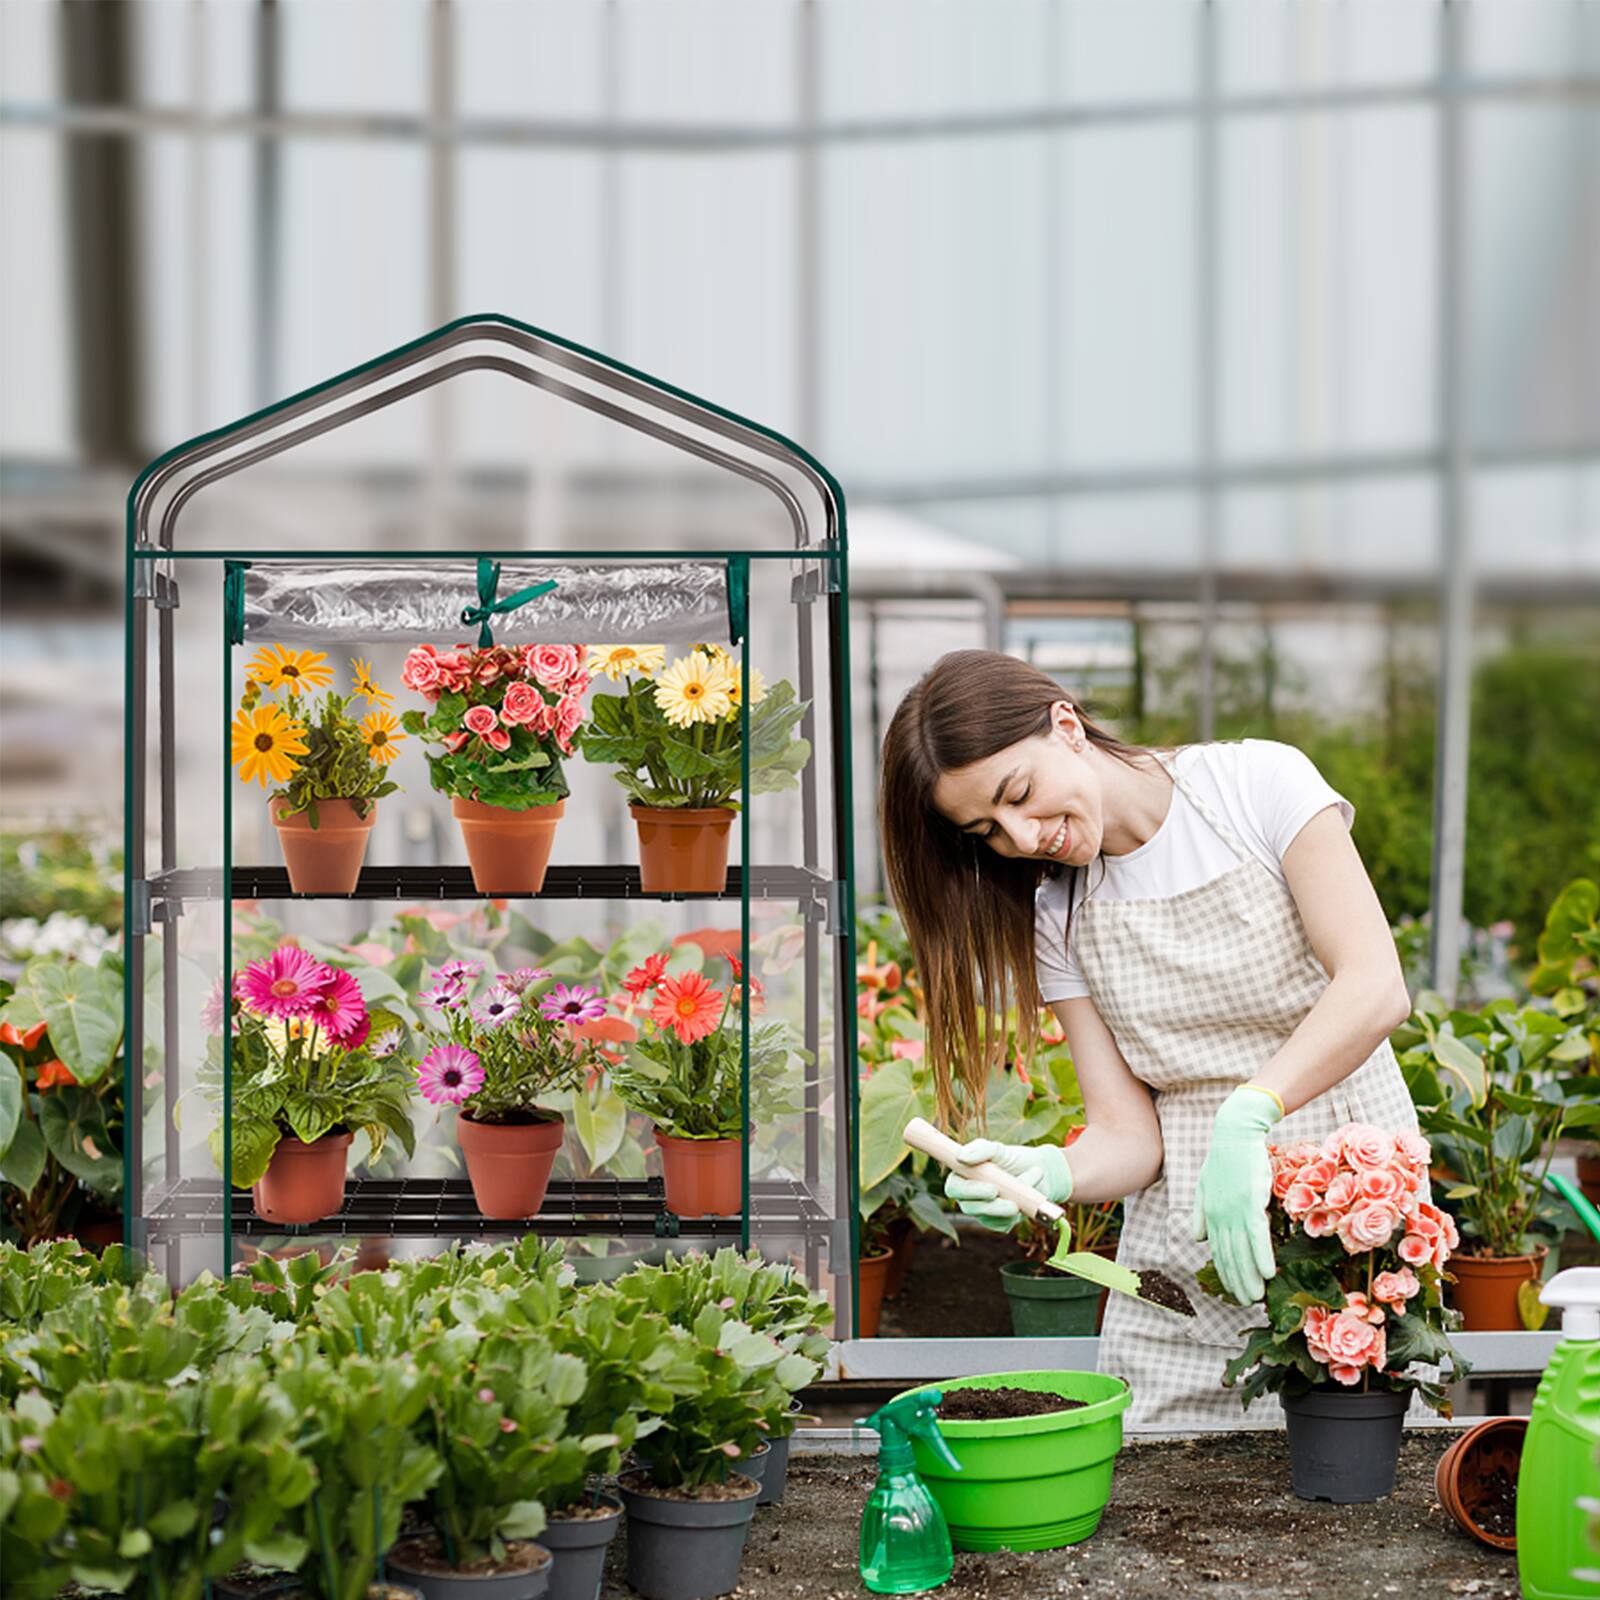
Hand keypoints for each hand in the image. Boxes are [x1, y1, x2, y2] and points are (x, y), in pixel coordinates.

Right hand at [942, 1139, 1073, 1231]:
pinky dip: (1017, 1212)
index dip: (967, 1191)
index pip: (953, 1188)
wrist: (1038, 1170)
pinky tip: (1026, 1199)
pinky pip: (1003, 1224)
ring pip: (988, 1218)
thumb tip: (961, 1157)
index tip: (991, 1188)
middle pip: (969, 1207)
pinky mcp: (999, 1223)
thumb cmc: (1013, 1158)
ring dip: (1009, 1204)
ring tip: (1027, 1187)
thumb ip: (980, 1149)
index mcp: (963, 1177)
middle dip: (990, 1205)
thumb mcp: (998, 1149)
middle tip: (1010, 1200)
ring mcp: (984, 1212)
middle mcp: (969, 1197)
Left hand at [1192, 1085, 1282, 1301]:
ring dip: (1249, 1275)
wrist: (1235, 1133)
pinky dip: (1261, 1255)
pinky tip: (1267, 1272)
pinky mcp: (1250, 1202)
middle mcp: (1219, 1215)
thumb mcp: (1205, 1185)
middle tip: (1245, 1301)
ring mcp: (1234, 1210)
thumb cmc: (1224, 1158)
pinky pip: (1256, 1235)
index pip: (1217, 1250)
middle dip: (1236, 1280)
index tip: (1232, 1289)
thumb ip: (1200, 1212)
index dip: (1225, 1272)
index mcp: (1210, 1213)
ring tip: (1256, 1295)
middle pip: (1228, 1255)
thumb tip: (1198, 1239)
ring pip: (1241, 1250)